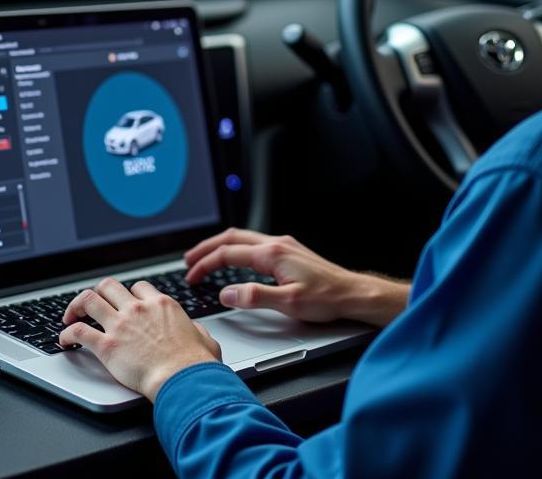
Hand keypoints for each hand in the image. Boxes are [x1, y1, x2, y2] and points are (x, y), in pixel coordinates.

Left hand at [59, 278, 221, 400]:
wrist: (182, 379)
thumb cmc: (195, 364)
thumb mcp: (204, 339)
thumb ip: (196, 331)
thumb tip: (196, 332)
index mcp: (161, 304)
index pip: (138, 287)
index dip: (129, 294)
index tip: (124, 303)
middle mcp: (138, 309)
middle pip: (109, 286)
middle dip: (98, 292)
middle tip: (92, 304)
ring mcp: (120, 325)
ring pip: (89, 299)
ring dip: (76, 305)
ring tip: (71, 315)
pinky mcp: (107, 346)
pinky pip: (78, 331)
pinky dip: (66, 333)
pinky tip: (64, 340)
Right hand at [184, 228, 409, 327]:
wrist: (352, 293)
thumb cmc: (326, 298)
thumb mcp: (288, 304)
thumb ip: (254, 297)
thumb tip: (226, 294)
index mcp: (272, 254)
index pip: (228, 254)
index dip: (205, 264)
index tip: (192, 276)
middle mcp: (276, 243)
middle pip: (232, 238)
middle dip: (207, 248)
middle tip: (189, 260)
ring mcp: (284, 245)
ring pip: (243, 238)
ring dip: (222, 246)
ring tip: (207, 258)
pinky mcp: (290, 251)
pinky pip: (255, 244)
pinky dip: (237, 249)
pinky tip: (236, 260)